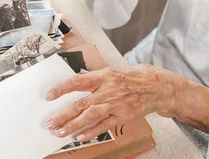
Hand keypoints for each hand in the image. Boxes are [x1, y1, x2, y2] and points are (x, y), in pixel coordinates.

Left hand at [44, 64, 185, 141]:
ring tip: (60, 132)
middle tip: (50, 122)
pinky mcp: (122, 116)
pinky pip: (104, 126)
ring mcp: (115, 104)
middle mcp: (108, 89)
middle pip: (81, 103)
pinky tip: (80, 137)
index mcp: (105, 75)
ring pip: (90, 116)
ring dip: (73, 125)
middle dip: (63, 114)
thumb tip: (78, 80)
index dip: (62, 88)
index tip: (49, 95)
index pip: (78, 81)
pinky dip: (91, 132)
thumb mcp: (115, 70)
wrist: (159, 87)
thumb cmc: (136, 77)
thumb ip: (97, 77)